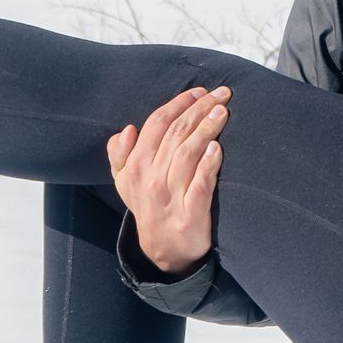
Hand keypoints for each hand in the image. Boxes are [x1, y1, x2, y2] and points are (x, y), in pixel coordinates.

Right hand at [108, 86, 230, 275]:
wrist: (163, 250)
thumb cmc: (148, 206)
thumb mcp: (124, 183)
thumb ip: (119, 155)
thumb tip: (127, 130)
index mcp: (134, 167)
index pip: (157, 124)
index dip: (179, 104)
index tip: (199, 92)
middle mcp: (150, 179)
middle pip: (176, 133)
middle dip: (199, 108)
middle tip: (221, 94)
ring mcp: (170, 196)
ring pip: (188, 153)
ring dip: (207, 128)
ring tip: (222, 112)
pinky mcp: (191, 213)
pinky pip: (201, 184)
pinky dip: (209, 163)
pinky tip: (217, 147)